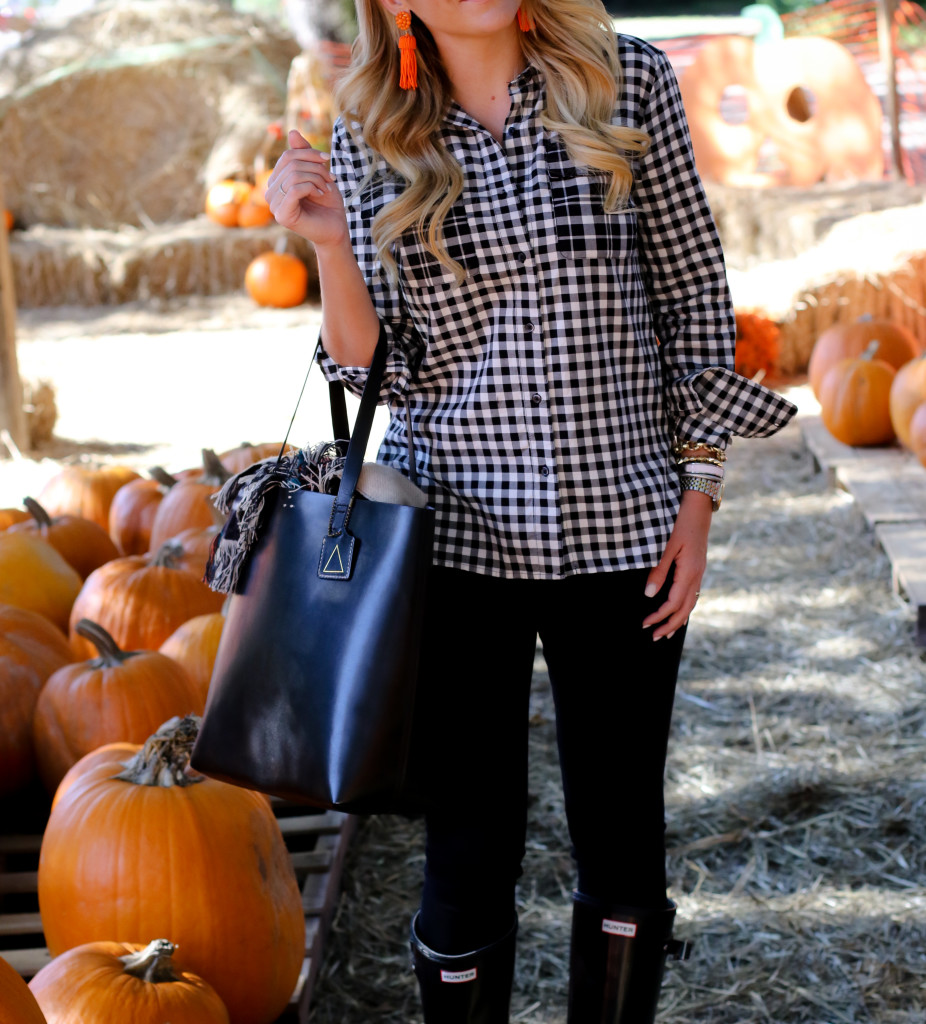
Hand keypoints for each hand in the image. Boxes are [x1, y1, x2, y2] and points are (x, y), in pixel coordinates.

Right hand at [265, 130, 347, 248]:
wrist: (336, 229)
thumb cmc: (328, 203)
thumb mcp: (317, 173)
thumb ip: (304, 154)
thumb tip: (291, 131)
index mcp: (277, 182)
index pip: (288, 156)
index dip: (309, 153)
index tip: (326, 160)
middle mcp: (271, 193)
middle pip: (290, 163)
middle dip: (315, 167)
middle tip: (330, 178)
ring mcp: (274, 205)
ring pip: (293, 175)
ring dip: (316, 178)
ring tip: (326, 188)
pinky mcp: (282, 215)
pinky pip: (294, 189)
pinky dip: (311, 187)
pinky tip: (320, 194)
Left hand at [642, 490, 711, 640]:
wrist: (698, 506)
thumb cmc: (679, 522)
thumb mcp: (665, 545)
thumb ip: (658, 570)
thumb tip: (650, 595)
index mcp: (689, 571)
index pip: (674, 602)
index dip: (659, 616)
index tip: (645, 624)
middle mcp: (697, 574)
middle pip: (685, 608)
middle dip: (670, 625)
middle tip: (655, 638)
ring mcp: (700, 571)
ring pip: (691, 602)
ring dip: (679, 619)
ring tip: (667, 632)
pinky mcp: (698, 567)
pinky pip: (693, 593)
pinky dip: (685, 607)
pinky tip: (678, 610)